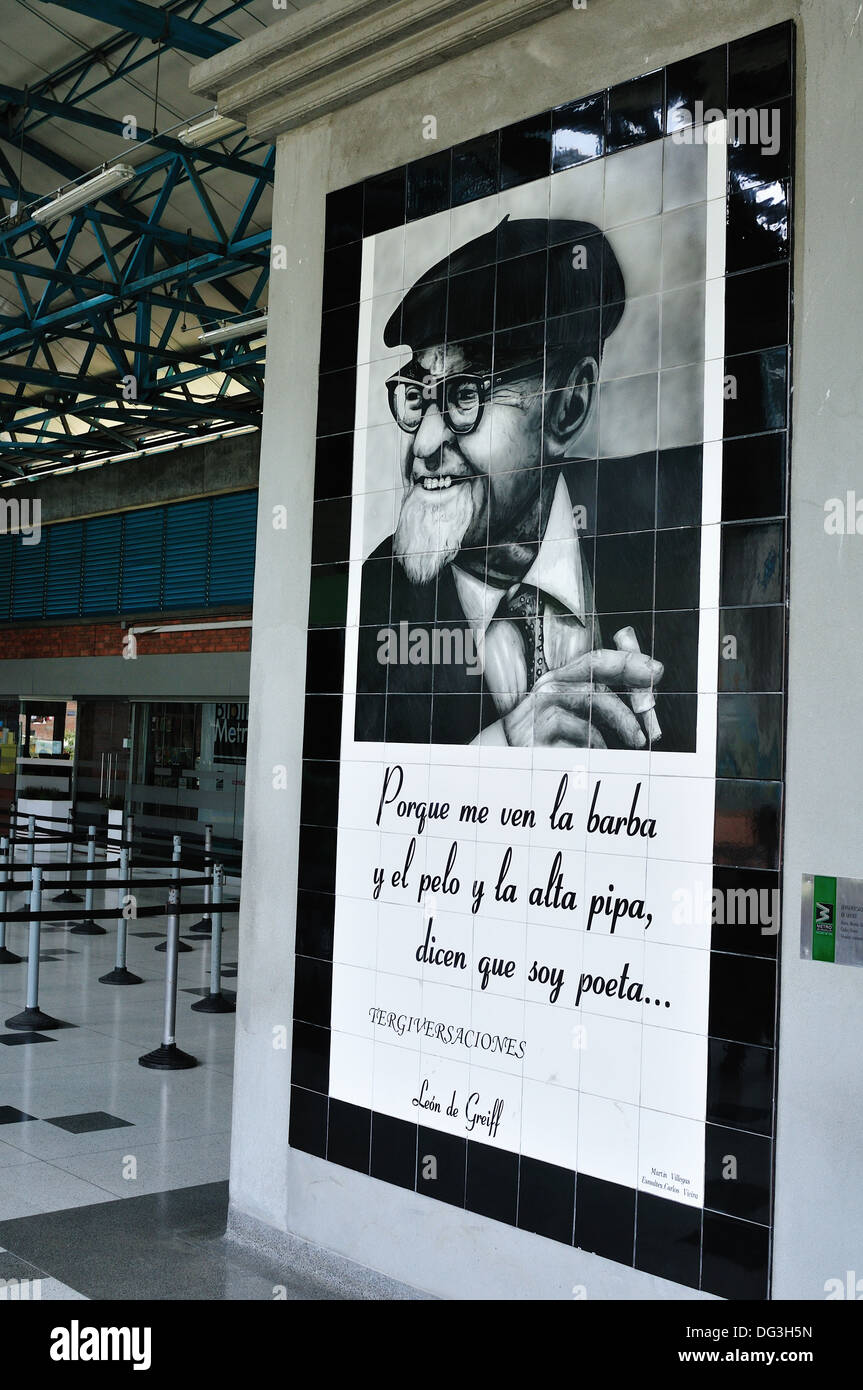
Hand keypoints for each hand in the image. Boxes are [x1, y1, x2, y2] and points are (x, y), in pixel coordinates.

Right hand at [502, 649, 663, 747]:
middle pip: (597, 694)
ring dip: (607, 743)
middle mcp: (547, 692)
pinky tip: (581, 761)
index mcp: (559, 679)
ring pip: (588, 727)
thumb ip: (597, 697)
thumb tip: (642, 695)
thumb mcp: (568, 707)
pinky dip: (586, 759)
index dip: (628, 663)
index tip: (656, 670)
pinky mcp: (536, 745)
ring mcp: (538, 718)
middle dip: (626, 716)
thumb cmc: (543, 731)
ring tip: (610, 752)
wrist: (502, 753)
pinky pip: (576, 752)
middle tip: (642, 738)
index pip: (595, 661)